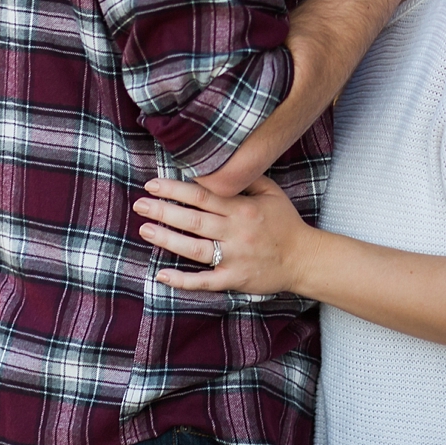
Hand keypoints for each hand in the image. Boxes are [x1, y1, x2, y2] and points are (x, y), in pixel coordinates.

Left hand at [135, 176, 313, 296]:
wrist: (305, 259)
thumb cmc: (286, 224)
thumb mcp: (272, 193)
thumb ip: (246, 178)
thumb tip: (220, 163)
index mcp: (243, 209)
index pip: (203, 196)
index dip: (175, 189)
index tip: (152, 185)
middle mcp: (236, 232)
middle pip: (193, 220)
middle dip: (164, 211)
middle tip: (140, 205)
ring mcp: (235, 258)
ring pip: (195, 248)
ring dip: (168, 239)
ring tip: (146, 230)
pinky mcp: (235, 279)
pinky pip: (205, 281)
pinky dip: (183, 280)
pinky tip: (162, 275)